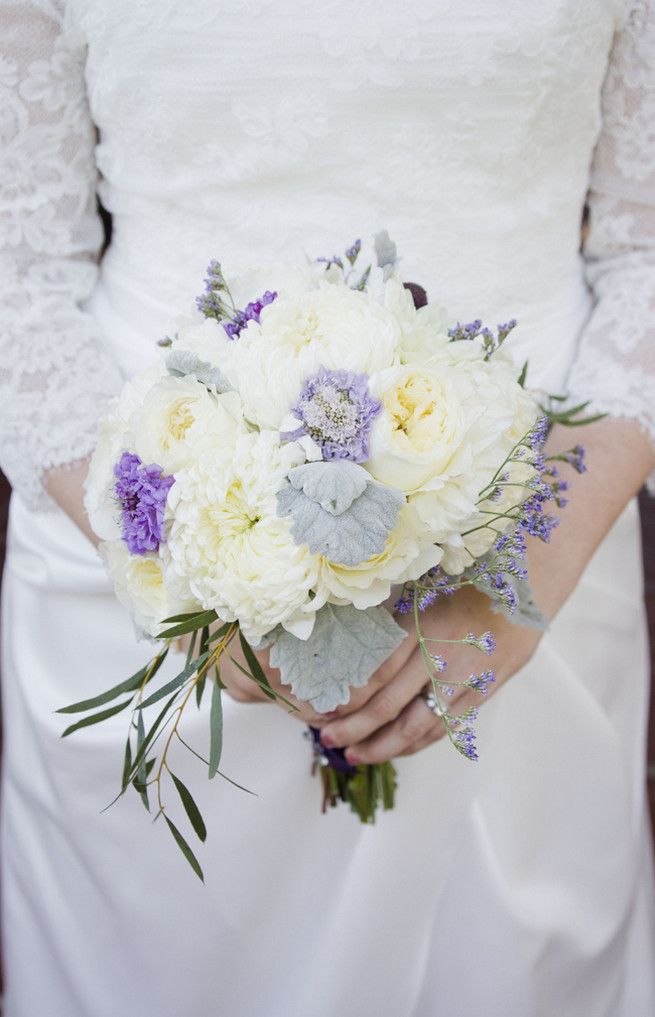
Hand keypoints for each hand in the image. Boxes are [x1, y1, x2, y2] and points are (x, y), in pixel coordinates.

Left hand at [317, 585, 540, 763]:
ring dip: (381, 746)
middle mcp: (442, 657)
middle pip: (389, 705)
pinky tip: (394, 750)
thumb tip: (348, 651)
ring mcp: (464, 681)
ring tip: (353, 755)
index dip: (349, 696)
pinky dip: (414, 745)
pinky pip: (442, 729)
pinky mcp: (481, 696)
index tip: (325, 706)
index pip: (377, 672)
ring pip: (416, 727)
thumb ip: (391, 622)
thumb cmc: (467, 583)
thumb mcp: (424, 590)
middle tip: (327, 737)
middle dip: (353, 727)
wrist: (526, 590)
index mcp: (424, 625)